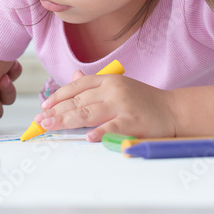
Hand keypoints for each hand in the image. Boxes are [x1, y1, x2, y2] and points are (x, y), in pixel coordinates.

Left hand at [34, 69, 176, 141]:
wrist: (173, 110)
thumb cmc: (143, 101)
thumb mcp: (118, 87)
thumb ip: (95, 85)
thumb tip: (72, 76)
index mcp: (108, 80)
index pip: (77, 86)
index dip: (58, 96)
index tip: (44, 106)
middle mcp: (113, 90)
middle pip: (78, 101)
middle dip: (56, 111)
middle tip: (40, 121)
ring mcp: (122, 105)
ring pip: (88, 112)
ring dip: (66, 120)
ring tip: (50, 126)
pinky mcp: (132, 121)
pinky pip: (111, 127)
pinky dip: (99, 132)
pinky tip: (87, 136)